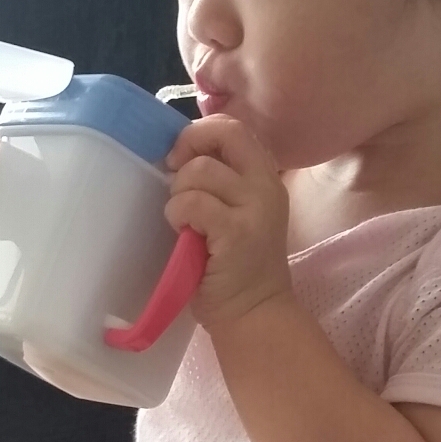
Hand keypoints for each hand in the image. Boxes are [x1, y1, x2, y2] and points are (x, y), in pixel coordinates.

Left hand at [164, 114, 291, 329]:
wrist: (254, 313)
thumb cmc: (236, 267)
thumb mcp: (237, 213)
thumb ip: (220, 183)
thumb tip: (178, 156)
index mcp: (265, 177)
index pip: (234, 128)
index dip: (200, 133)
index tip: (180, 157)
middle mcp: (266, 186)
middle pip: (224, 136)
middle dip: (188, 148)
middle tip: (174, 178)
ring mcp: (255, 208)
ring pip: (201, 171)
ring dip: (178, 193)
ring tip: (182, 220)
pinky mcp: (237, 232)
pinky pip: (194, 203)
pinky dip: (178, 214)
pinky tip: (183, 233)